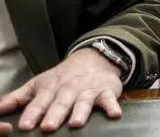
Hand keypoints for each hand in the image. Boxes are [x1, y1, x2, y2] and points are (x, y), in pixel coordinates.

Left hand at [0, 48, 122, 132]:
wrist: (94, 58)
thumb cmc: (61, 77)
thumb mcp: (37, 84)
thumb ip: (16, 99)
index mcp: (49, 89)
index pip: (39, 103)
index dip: (32, 114)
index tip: (24, 126)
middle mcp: (68, 89)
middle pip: (61, 104)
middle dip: (55, 115)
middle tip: (48, 127)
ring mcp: (88, 90)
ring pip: (83, 102)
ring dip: (80, 112)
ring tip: (76, 123)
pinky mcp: (106, 91)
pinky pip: (109, 99)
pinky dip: (112, 106)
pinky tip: (114, 114)